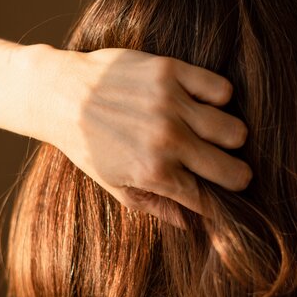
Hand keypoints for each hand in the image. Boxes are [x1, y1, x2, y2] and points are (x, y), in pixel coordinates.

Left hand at [36, 46, 251, 216]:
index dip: (218, 202)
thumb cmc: (88, 145)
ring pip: (235, 131)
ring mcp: (171, 104)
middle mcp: (167, 140)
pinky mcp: (171, 71)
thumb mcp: (115, 185)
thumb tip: (191, 225)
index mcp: (153, 173)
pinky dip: (218, 100)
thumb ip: (155, 206)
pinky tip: (200, 104)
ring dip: (228, 138)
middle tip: (224, 168)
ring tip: (210, 134)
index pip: (208, 199)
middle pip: (234, 170)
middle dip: (234, 176)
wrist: (61, 95)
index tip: (220, 196)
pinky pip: (222, 90)